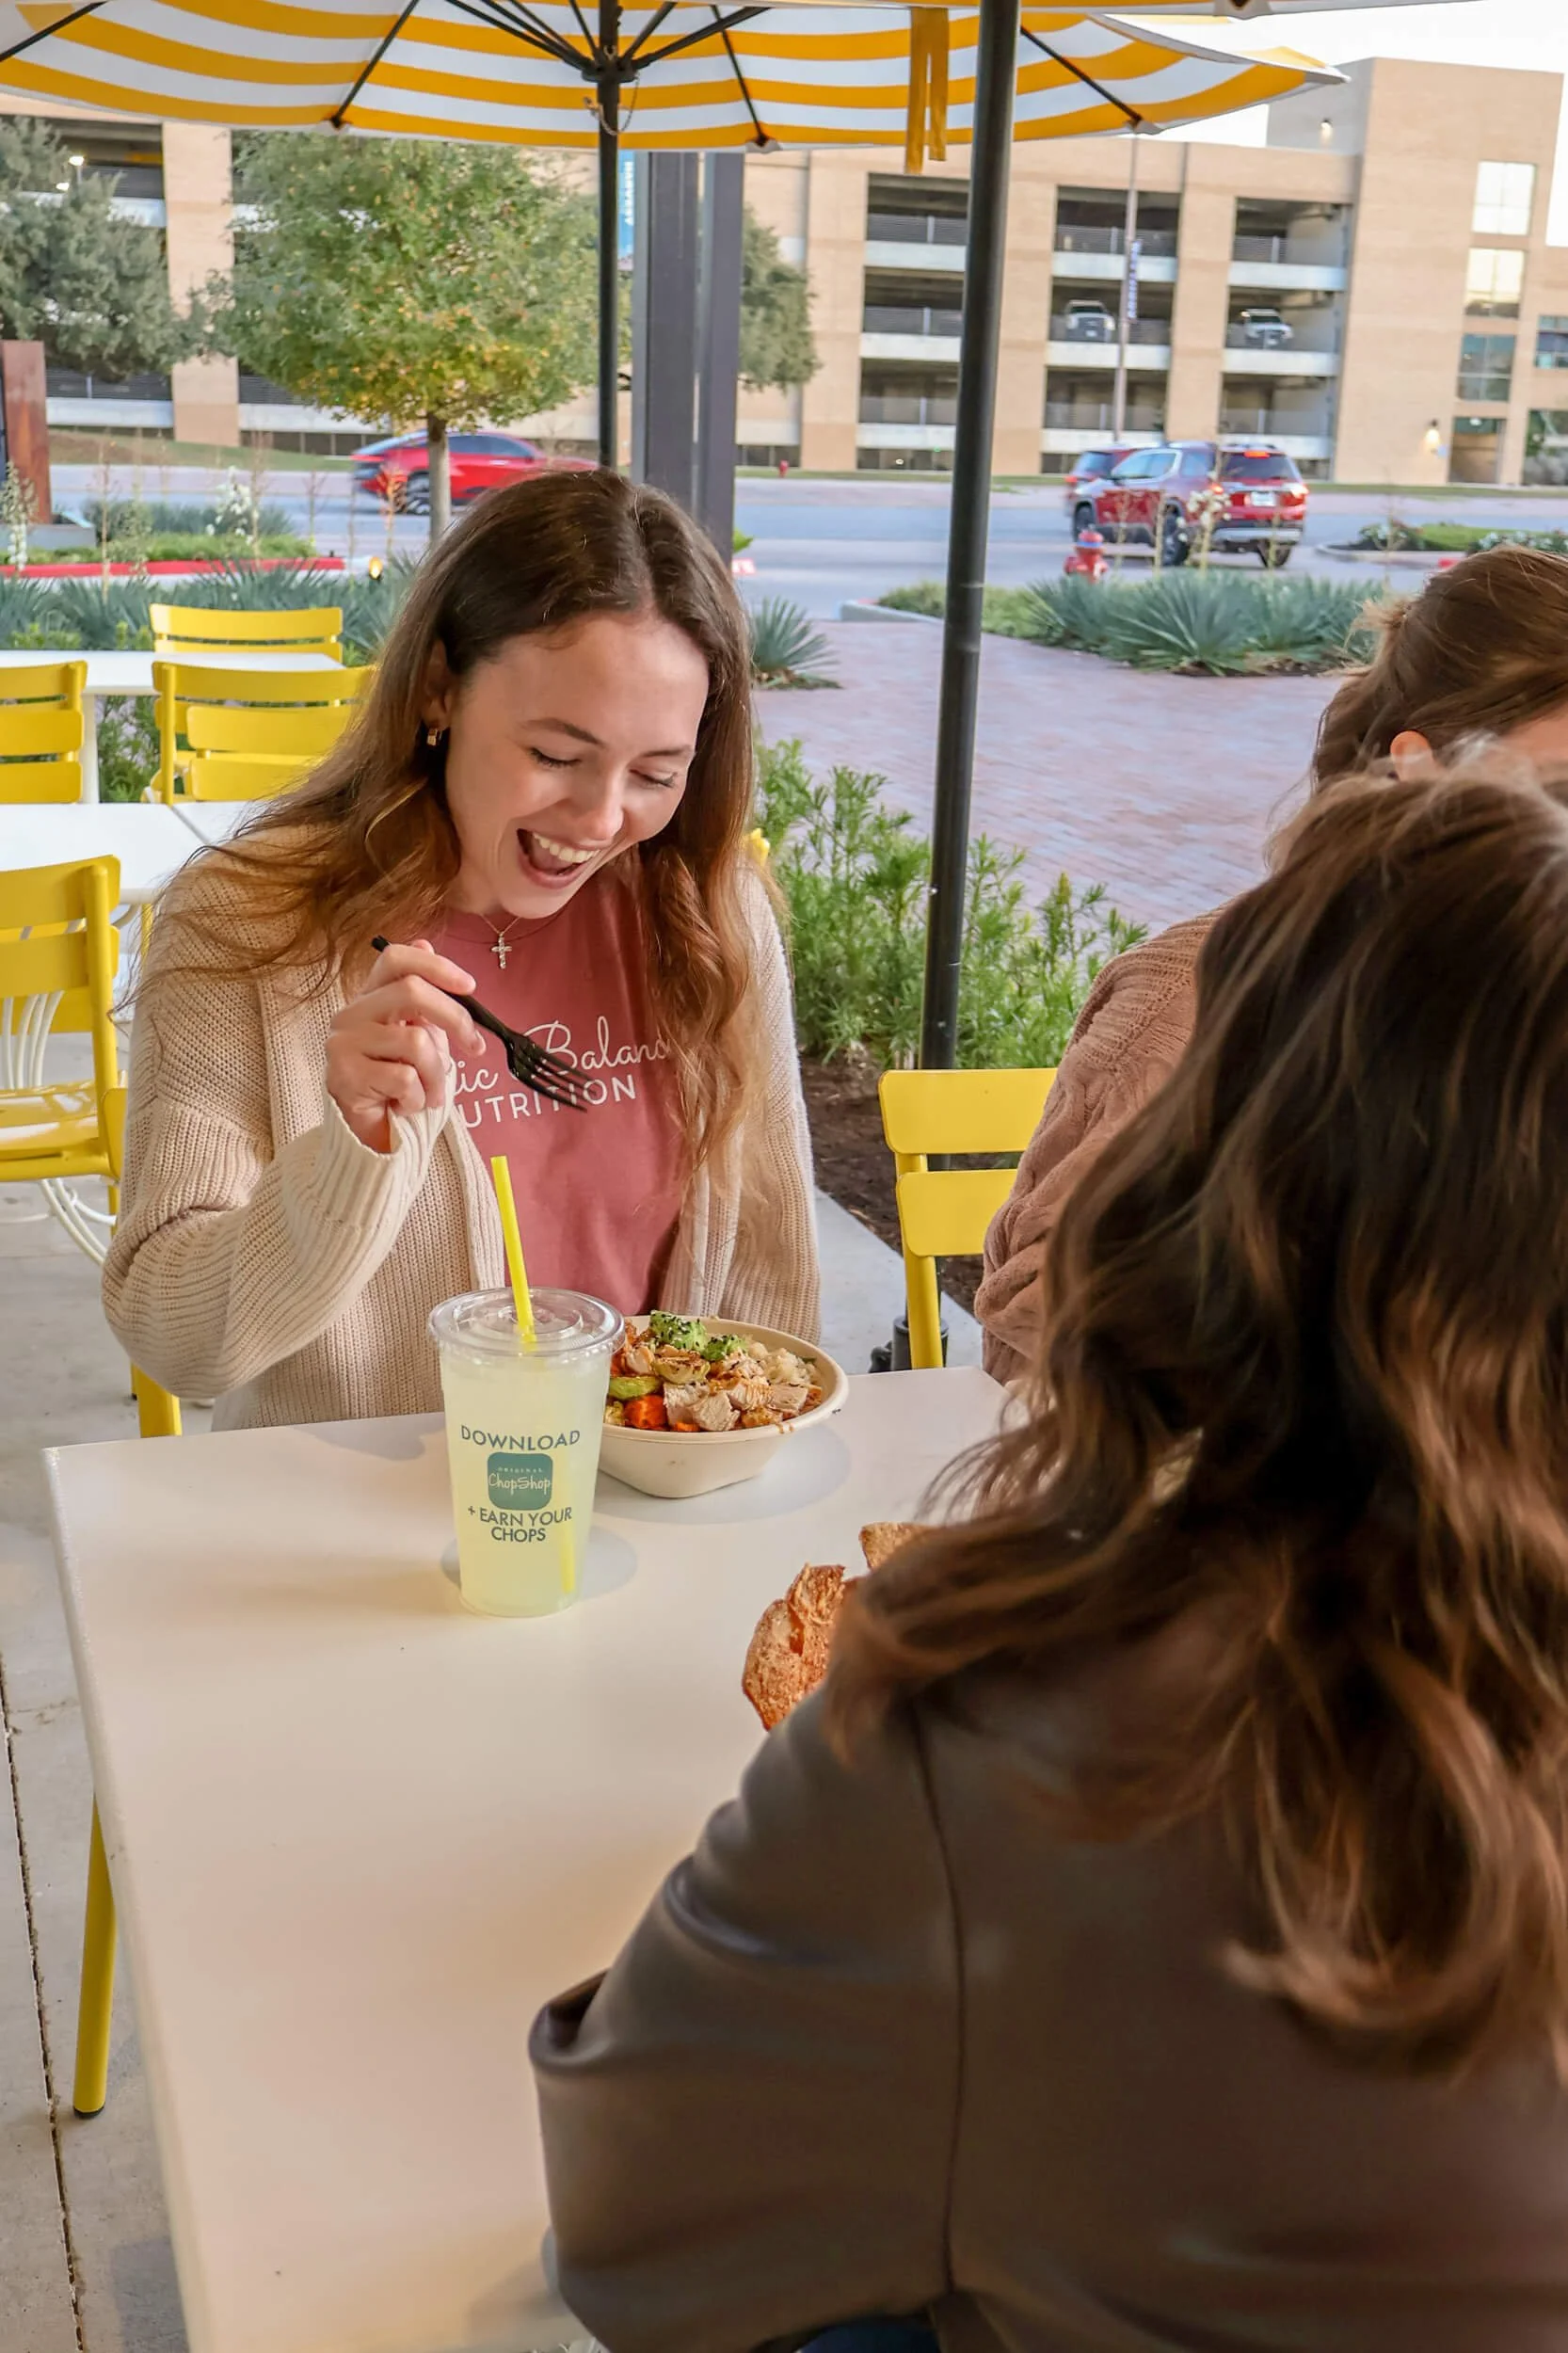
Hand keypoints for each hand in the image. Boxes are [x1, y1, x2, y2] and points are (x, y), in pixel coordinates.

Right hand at [326, 938, 482, 1154]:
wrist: (367, 1130)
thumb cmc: (395, 1081)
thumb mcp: (415, 1034)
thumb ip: (421, 998)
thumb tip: (425, 941)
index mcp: (369, 998)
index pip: (395, 959)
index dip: (435, 964)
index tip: (470, 986)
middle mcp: (351, 1014)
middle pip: (411, 992)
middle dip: (455, 1019)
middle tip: (476, 1047)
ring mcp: (343, 1043)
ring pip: (416, 1042)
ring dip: (438, 1074)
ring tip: (432, 1092)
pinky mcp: (345, 1075)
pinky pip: (405, 1078)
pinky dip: (419, 1097)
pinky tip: (407, 1104)